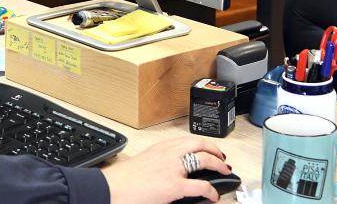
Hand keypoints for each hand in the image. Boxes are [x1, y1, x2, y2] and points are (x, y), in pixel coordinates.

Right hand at [102, 137, 230, 203]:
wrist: (112, 188)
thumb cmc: (122, 181)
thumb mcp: (142, 165)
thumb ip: (158, 165)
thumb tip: (166, 173)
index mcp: (159, 148)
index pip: (185, 141)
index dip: (201, 144)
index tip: (205, 148)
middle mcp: (168, 154)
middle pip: (199, 143)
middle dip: (214, 149)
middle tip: (221, 157)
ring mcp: (173, 168)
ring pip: (205, 158)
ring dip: (218, 164)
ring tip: (225, 171)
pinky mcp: (175, 185)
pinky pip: (202, 186)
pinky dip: (212, 191)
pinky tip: (214, 196)